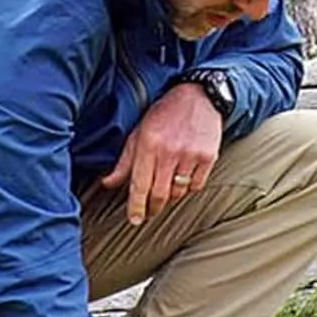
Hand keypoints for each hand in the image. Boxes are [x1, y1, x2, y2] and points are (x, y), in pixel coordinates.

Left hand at [99, 82, 222, 225]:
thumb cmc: (164, 114)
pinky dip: (189, 187)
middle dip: (153, 208)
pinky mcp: (208, 157)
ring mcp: (190, 155)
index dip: (136, 206)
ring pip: (178, 192)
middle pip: (160, 194)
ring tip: (167, 185)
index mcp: (148, 144)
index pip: (140, 184)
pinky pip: (196, 185)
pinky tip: (184, 176)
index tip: (135, 220)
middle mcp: (169, 151)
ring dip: (171, 195)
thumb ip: (125, 161)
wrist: (198, 96)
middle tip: (149, 211)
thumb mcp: (139, 133)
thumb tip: (108, 183)